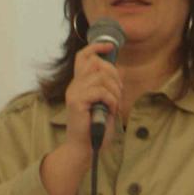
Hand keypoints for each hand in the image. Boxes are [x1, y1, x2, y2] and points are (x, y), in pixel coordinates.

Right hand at [65, 41, 123, 155]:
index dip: (96, 47)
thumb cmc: (97, 127)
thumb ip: (108, 86)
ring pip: (101, 77)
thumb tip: (119, 70)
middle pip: (97, 64)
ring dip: (115, 91)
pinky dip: (111, 100)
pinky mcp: (76, 101)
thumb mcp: (105, 102)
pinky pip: (100, 91)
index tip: (110, 46)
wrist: (86, 148)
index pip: (83, 56)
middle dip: (114, 75)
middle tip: (118, 93)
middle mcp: (74, 85)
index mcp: (80, 83)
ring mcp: (74, 92)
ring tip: (115, 105)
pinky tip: (111, 110)